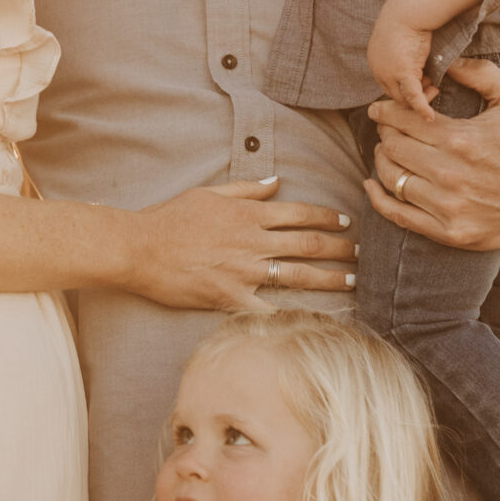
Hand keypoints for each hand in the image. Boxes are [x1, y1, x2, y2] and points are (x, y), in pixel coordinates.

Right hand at [126, 179, 356, 310]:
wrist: (139, 248)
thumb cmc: (169, 219)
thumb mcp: (208, 193)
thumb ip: (246, 189)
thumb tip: (276, 182)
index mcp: (248, 215)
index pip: (299, 214)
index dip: (327, 218)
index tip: (345, 222)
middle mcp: (252, 242)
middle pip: (307, 244)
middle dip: (339, 248)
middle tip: (361, 253)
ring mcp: (244, 272)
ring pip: (298, 274)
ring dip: (329, 277)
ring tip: (351, 280)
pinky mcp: (231, 298)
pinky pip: (270, 308)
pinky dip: (294, 313)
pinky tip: (316, 318)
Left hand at [364, 60, 499, 253]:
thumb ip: (481, 74)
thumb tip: (447, 58)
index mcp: (462, 139)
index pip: (404, 120)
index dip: (386, 111)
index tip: (379, 109)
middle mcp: (451, 174)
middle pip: (394, 147)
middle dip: (384, 133)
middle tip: (386, 128)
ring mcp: (448, 206)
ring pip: (392, 178)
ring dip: (383, 160)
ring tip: (387, 150)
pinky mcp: (448, 231)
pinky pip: (398, 214)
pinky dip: (378, 198)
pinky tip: (373, 184)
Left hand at [366, 4, 437, 117]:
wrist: (411, 7)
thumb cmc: (411, 16)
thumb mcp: (403, 37)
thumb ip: (405, 52)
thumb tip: (418, 59)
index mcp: (376, 58)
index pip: (389, 83)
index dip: (406, 87)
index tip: (424, 82)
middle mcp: (378, 68)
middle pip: (395, 93)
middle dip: (415, 94)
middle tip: (432, 88)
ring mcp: (388, 72)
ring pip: (404, 98)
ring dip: (421, 98)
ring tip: (435, 90)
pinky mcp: (402, 73)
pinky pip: (413, 96)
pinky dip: (422, 107)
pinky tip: (430, 117)